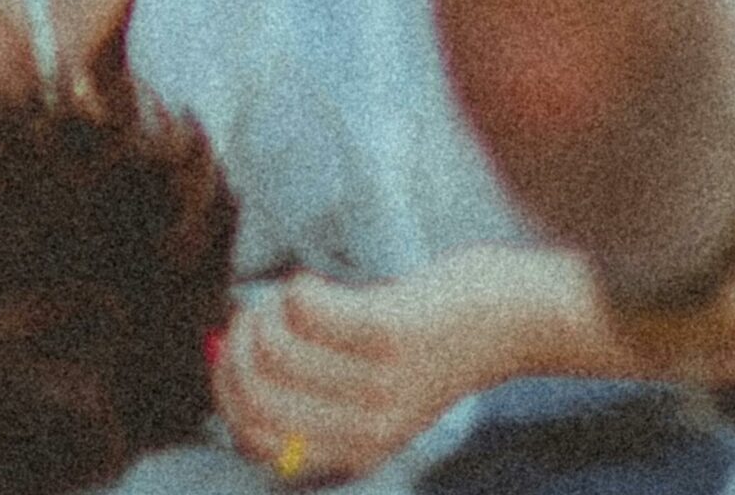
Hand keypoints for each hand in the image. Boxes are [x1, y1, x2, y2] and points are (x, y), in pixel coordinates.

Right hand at [211, 258, 535, 483]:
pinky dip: (298, 286)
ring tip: (295, 298)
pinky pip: (303, 306)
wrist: (510, 320)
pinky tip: (321, 285)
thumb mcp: (373, 392)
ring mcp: (379, 382)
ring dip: (267, 308)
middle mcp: (366, 427)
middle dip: (238, 341)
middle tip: (258, 313)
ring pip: (272, 344)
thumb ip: (309, 393)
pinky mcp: (390, 332)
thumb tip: (226, 362)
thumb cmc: (428, 342)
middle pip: (254, 390)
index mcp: (356, 448)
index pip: (255, 440)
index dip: (225, 391)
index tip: (230, 352)